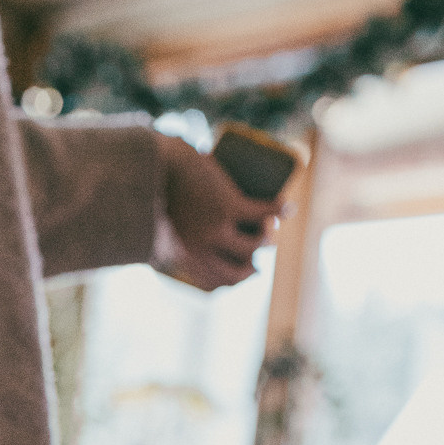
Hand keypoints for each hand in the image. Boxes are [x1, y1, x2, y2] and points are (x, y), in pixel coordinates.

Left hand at [156, 134, 279, 291]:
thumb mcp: (156, 221)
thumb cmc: (156, 188)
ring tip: (270, 228)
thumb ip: (162, 237)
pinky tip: (287, 208)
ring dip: (267, 240)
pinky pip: (262, 215)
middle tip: (258, 258)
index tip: (243, 271)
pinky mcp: (227, 206)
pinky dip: (278, 211)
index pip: (214, 283)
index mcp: (182, 257)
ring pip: (252, 247)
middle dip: (251, 270)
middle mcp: (199, 250)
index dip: (233, 280)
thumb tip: (172, 244)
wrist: (156, 161)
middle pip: (235, 273)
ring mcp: (214, 229)